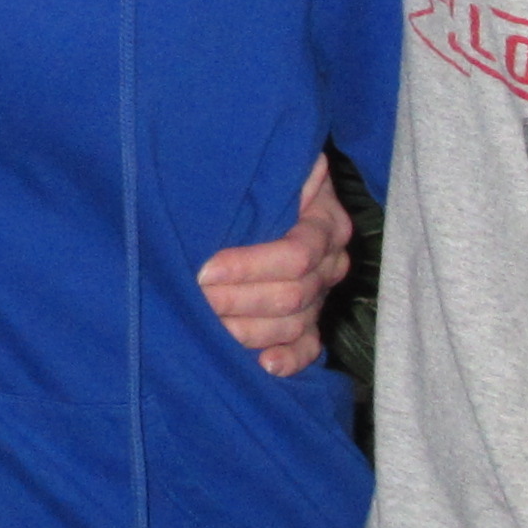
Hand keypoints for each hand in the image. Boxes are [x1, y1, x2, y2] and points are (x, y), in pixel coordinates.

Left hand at [198, 154, 352, 373]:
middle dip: (239, 300)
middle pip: (294, 293)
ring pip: (296, 323)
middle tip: (197, 300)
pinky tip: (263, 364)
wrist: (268, 189)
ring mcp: (323, 293)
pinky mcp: (312, 320)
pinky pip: (310, 347)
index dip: (250, 267)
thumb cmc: (256, 175)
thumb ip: (265, 171)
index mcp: (325, 221)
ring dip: (249, 329)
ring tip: (208, 326)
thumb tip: (236, 174)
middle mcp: (330, 260)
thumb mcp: (266, 163)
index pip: (297, 254)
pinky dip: (290, 360)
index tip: (204, 270)